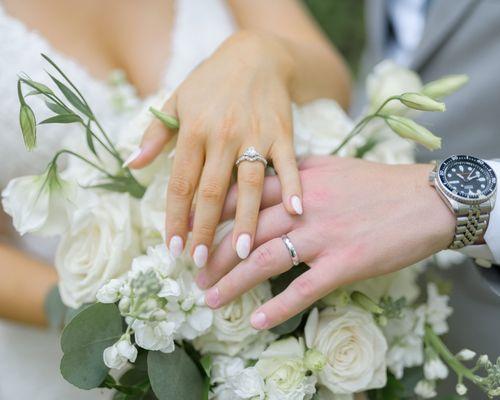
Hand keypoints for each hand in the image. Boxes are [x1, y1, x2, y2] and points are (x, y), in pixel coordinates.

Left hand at [127, 31, 302, 267]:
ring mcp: (254, 135)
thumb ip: (156, 133)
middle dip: (204, 229)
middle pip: (211, 191)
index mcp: (194, 130)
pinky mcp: (282, 133)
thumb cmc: (211, 81)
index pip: (180, 183)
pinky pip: (287, 163)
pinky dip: (293, 186)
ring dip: (245, 220)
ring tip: (242, 253)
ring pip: (248, 184)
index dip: (175, 218)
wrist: (255, 55)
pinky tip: (296, 212)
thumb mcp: (177, 99)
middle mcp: (222, 135)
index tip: (173, 247)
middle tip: (200, 261)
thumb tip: (132, 164)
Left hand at [198, 157, 455, 328]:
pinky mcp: (345, 264)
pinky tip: (258, 320)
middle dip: (215, 253)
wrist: (423, 199)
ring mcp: (324, 236)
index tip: (191, 228)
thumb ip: (294, 172)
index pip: (243, 194)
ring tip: (210, 298)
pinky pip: (305, 289)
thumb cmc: (375, 183)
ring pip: (267, 260)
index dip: (212, 212)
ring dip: (234, 282)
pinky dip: (279, 307)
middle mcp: (304, 207)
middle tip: (194, 271)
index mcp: (299, 181)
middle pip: (247, 231)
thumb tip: (266, 176)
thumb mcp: (330, 166)